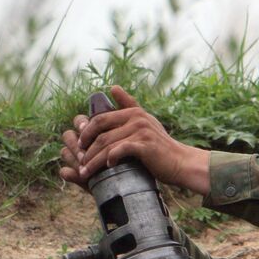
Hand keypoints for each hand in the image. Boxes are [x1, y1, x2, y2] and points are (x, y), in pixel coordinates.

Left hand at [58, 86, 210, 194]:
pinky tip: (108, 167)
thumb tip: (113, 87)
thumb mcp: (145, 121)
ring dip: (94, 160)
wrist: (179, 162)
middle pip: (101, 132)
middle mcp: (136, 118)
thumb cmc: (159, 146)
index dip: (86, 132)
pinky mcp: (145, 145)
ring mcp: (141, 131)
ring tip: (85, 172)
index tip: (79, 146)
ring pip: (108, 144)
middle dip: (86, 147)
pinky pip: (121, 150)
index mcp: (133, 112)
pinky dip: (111, 159)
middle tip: (79, 160)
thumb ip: (129, 105)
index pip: (100, 119)